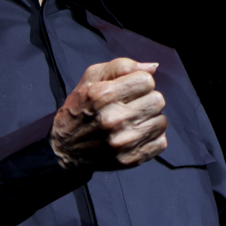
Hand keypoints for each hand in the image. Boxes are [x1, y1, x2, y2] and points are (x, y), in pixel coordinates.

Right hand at [50, 58, 168, 169]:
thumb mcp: (91, 78)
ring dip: (150, 119)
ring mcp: (123, 142)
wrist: (64, 147)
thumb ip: (121, 66)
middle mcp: (114, 119)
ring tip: (134, 120)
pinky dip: (152, 137)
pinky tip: (136, 134)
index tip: (130, 89)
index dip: (140, 82)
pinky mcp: (130, 159)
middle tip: (133, 105)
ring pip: (161, 121)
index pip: (147, 81)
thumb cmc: (79, 107)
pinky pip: (161, 142)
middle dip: (147, 99)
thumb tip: (153, 67)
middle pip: (158, 100)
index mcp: (104, 95)